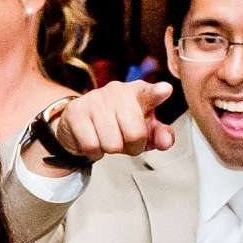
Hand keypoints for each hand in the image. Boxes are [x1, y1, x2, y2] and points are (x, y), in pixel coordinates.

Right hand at [44, 81, 175, 162]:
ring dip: (111, 150)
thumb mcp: (143, 128)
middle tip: (124, 139)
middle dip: (132, 146)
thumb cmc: (117, 123)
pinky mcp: (76, 112)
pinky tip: (94, 141)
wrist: (79, 122)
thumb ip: (159, 135)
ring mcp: (95, 99)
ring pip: (112, 144)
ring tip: (107, 138)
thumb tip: (166, 142)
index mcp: (138, 92)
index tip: (165, 90)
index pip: (149, 93)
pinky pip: (92, 146)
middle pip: (135, 134)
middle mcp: (117, 91)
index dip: (157, 93)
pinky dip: (95, 152)